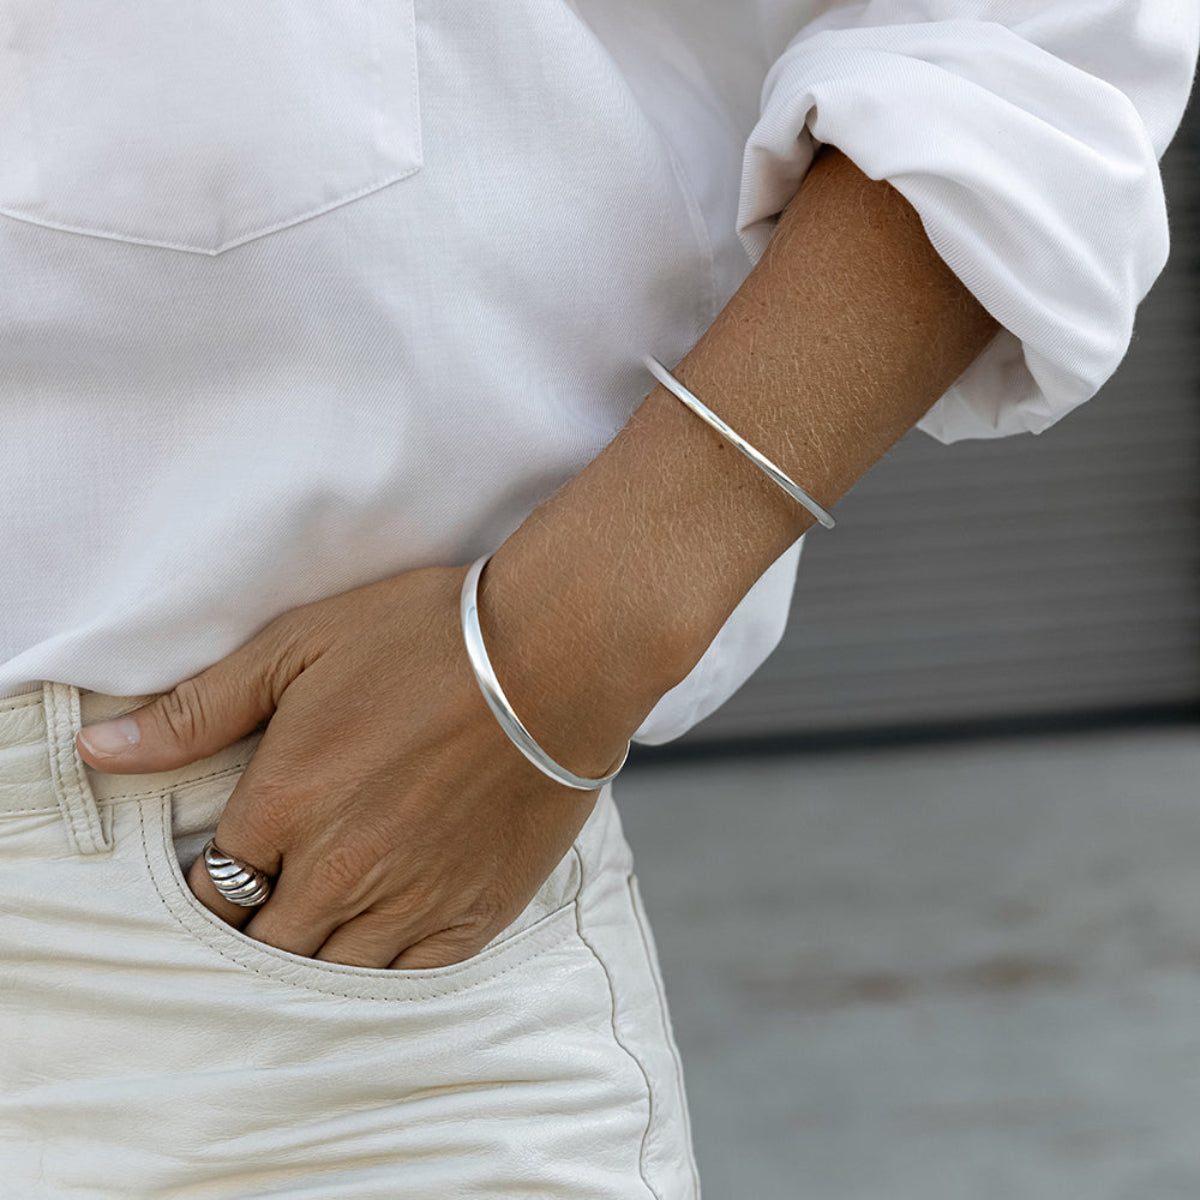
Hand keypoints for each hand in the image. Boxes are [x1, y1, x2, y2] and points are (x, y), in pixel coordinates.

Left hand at [74, 563, 631, 967]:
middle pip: (264, 945)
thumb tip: (102, 753)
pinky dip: (387, 966)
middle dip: (259, 926)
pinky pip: (408, 979)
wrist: (554, 653)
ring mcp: (410, 899)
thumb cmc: (428, 638)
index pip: (212, 890)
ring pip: (331, 975)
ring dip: (318, 954)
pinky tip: (388, 935)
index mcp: (284, 804)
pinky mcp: (474, 914)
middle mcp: (339, 869)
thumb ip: (198, 709)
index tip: (236, 868)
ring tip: (331, 918)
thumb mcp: (300, 646)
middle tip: (280, 896)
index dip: (215, 884)